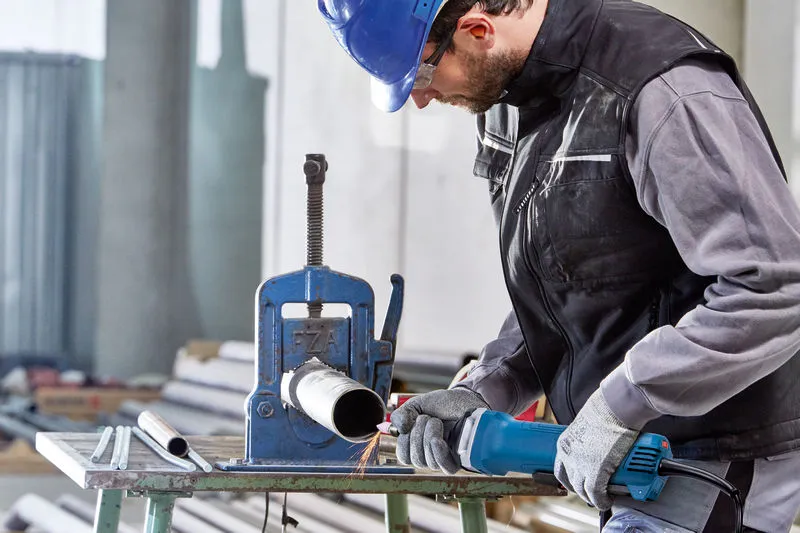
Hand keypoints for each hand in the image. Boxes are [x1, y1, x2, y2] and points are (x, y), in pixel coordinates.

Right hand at [390, 387, 488, 473]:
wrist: (465, 399)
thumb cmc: (442, 404)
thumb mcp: (417, 404)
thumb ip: (401, 415)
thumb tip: (398, 430)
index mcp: (416, 445)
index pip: (403, 455)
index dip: (404, 440)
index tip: (411, 421)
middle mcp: (428, 455)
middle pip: (414, 459)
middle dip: (417, 434)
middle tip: (427, 417)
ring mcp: (443, 458)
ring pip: (427, 461)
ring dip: (429, 437)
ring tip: (437, 421)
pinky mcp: (458, 460)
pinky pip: (445, 467)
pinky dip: (438, 453)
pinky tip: (438, 440)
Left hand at [554, 389, 638, 509]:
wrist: (614, 408)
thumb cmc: (604, 412)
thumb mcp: (586, 427)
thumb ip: (585, 440)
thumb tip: (594, 447)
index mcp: (564, 445)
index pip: (561, 470)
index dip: (570, 480)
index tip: (578, 484)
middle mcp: (569, 457)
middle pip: (571, 483)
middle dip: (582, 490)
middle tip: (592, 493)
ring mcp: (581, 466)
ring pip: (583, 491)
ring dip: (592, 497)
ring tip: (602, 497)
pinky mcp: (596, 472)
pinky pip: (596, 494)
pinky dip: (602, 500)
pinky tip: (608, 500)